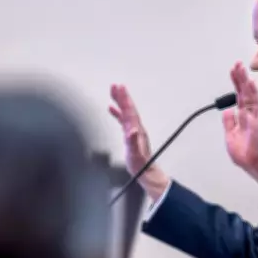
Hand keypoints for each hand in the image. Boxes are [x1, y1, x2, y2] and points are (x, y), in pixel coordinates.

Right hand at [109, 84, 169, 199]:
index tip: (120, 88)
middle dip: (122, 96)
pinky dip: (117, 112)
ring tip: (114, 91)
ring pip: (125, 112)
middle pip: (128, 108)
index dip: (124, 99)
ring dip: (120, 101)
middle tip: (115, 85)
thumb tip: (131, 130)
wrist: (145, 171)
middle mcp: (136, 128)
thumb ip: (133, 142)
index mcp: (136, 130)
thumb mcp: (135, 154)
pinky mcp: (129, 134)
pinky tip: (112, 108)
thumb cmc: (140, 164)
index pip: (129, 111)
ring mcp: (133, 130)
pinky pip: (122, 119)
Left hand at [222, 62, 257, 186]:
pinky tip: (249, 88)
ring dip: (247, 85)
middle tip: (238, 64)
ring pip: (252, 97)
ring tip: (243, 72)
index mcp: (244, 116)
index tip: (234, 70)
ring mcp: (255, 119)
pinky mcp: (257, 126)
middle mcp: (251, 114)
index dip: (237, 83)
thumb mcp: (230, 134)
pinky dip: (252, 98)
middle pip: (246, 93)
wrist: (253, 163)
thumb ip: (229, 122)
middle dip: (242, 78)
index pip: (240, 95)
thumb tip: (228, 110)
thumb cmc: (244, 150)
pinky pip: (254, 110)